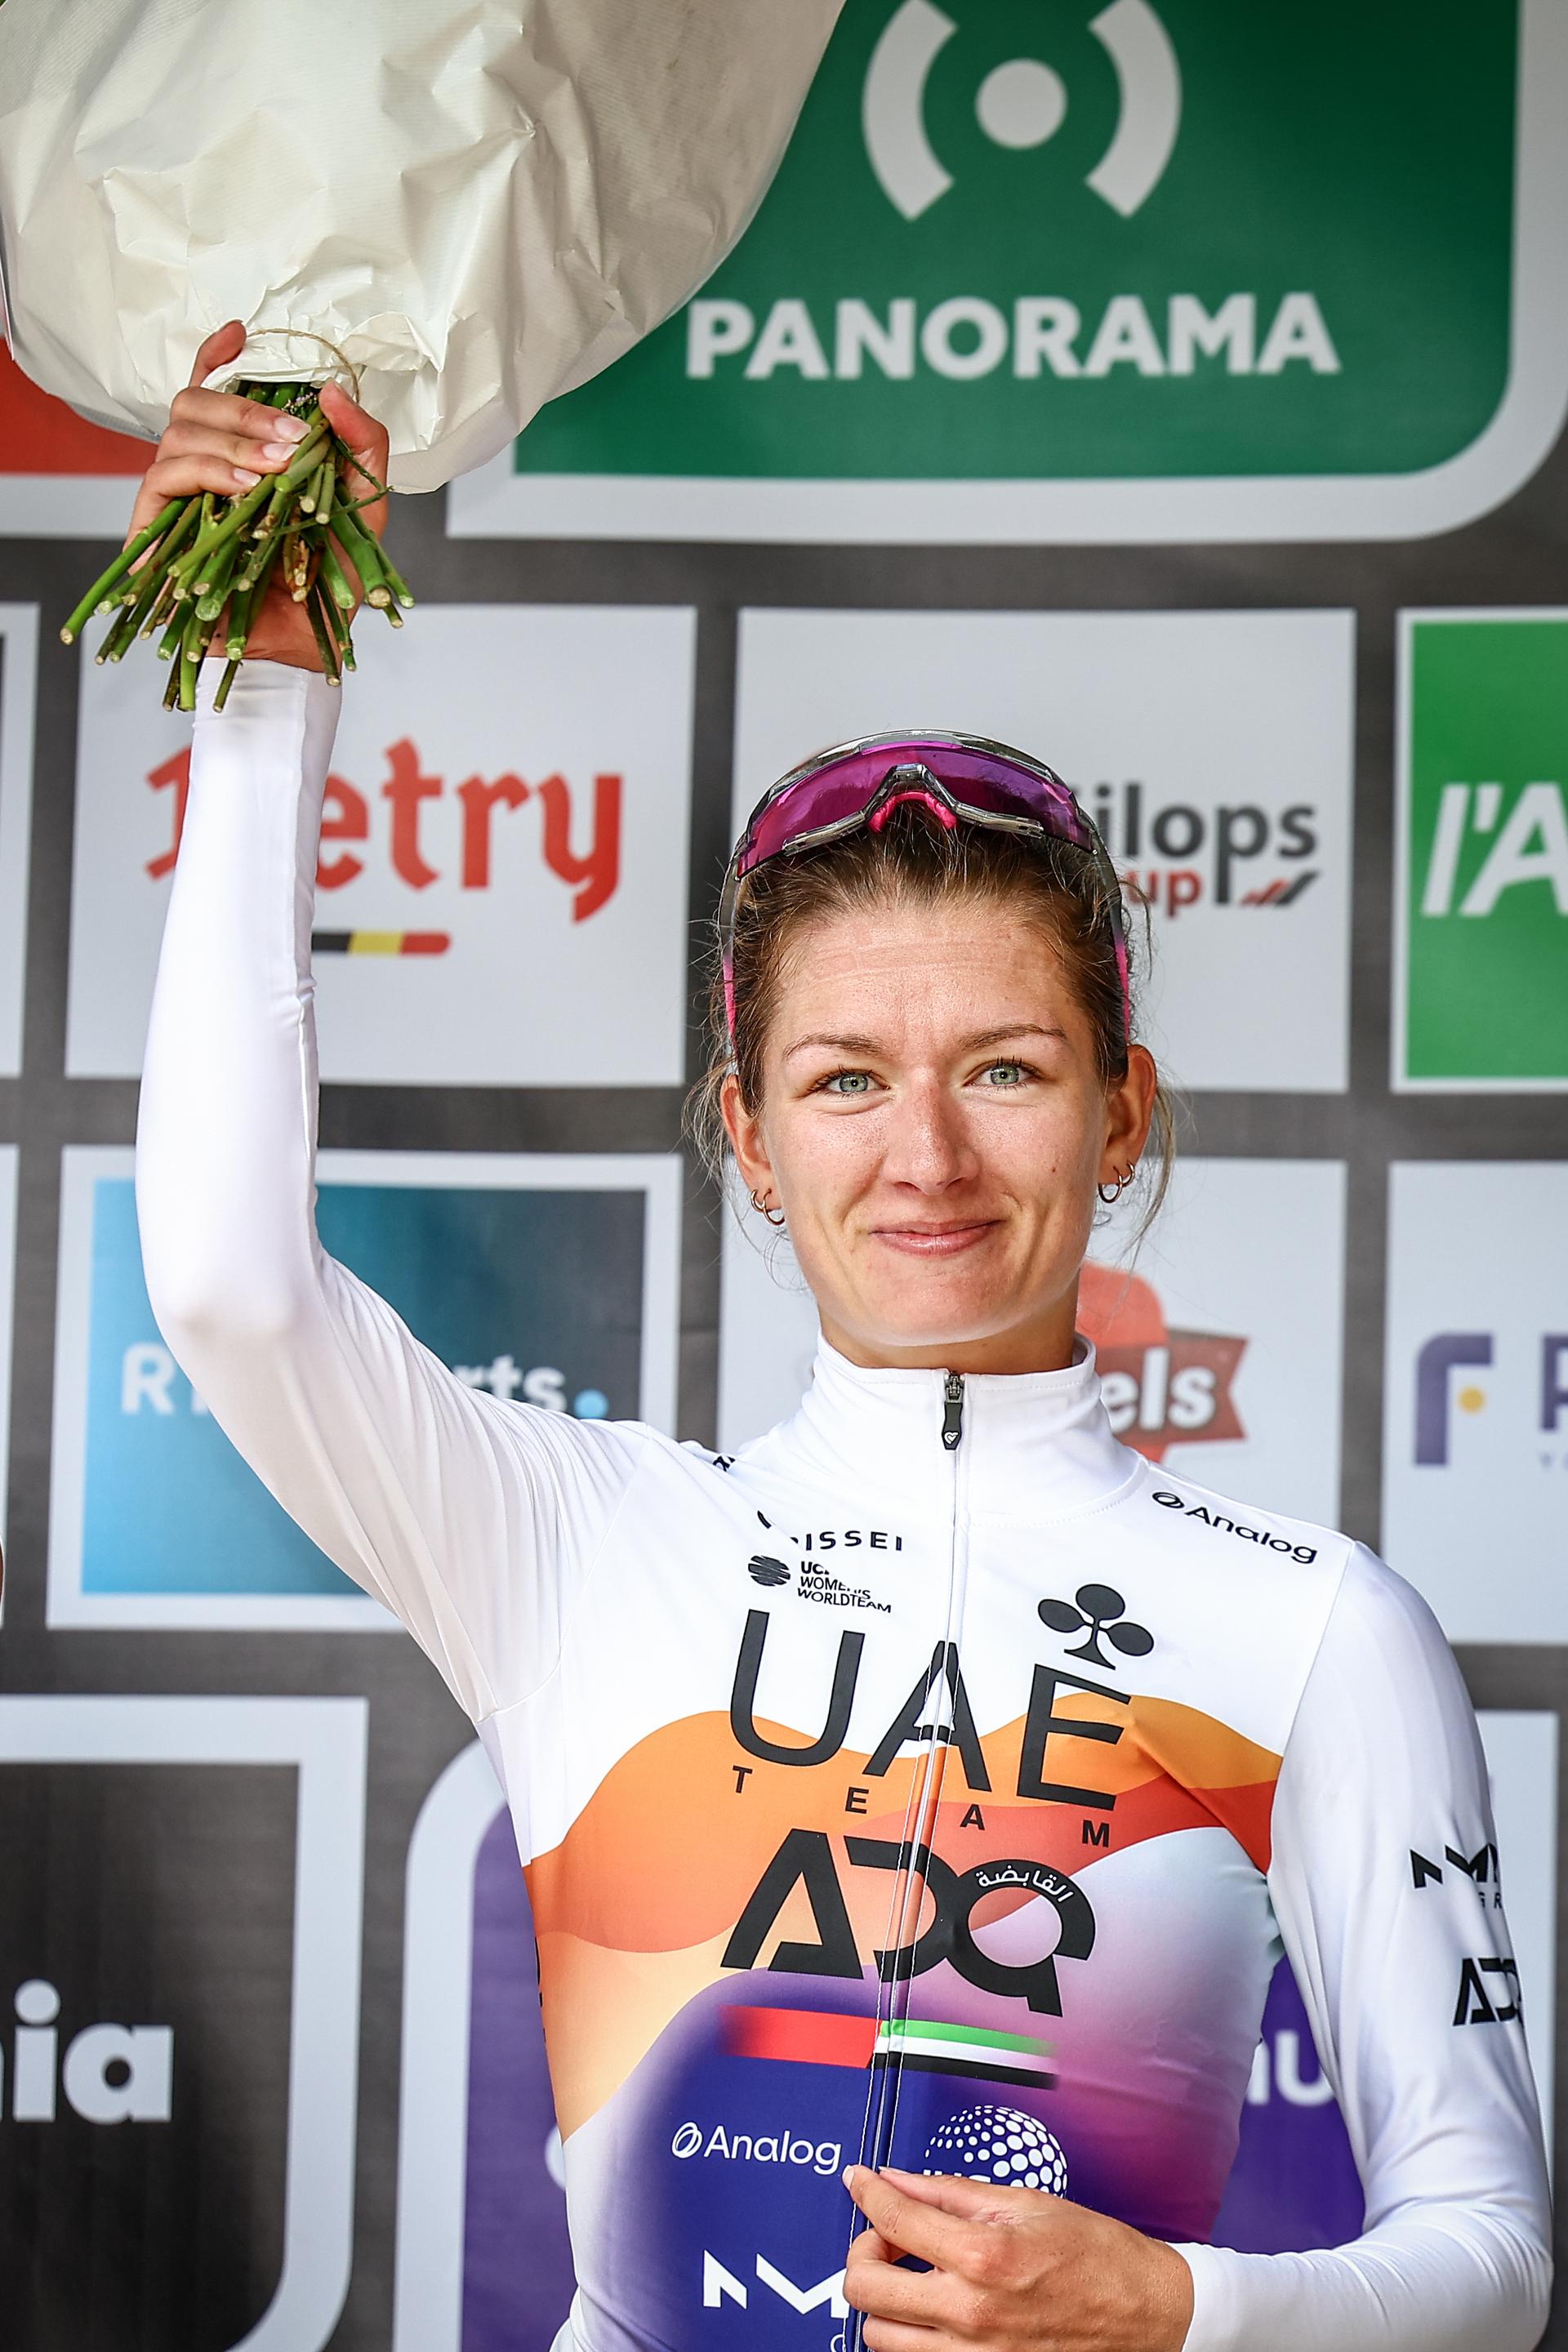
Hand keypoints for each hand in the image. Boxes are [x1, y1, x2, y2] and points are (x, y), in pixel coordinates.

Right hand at [126, 318, 389, 672]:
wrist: (307, 645)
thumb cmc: (330, 583)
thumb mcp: (365, 508)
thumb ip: (362, 447)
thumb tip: (332, 393)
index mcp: (243, 456)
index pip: (213, 391)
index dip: (217, 356)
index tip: (240, 334)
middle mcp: (203, 469)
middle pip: (193, 402)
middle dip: (245, 411)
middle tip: (293, 437)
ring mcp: (176, 498)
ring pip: (178, 431)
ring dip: (233, 441)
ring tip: (276, 469)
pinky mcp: (154, 531)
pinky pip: (165, 477)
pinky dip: (208, 472)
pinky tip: (245, 488)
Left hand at [843, 2164, 1193, 2351]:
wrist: (1149, 2314)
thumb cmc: (1097, 2255)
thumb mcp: (1026, 2202)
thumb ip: (951, 2192)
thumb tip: (897, 2180)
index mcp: (984, 2256)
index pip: (892, 2218)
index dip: (866, 2191)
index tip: (859, 2181)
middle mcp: (971, 2313)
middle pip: (864, 2288)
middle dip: (864, 2252)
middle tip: (887, 2236)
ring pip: (878, 2338)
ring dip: (883, 2301)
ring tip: (910, 2276)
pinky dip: (909, 2337)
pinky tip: (931, 2309)